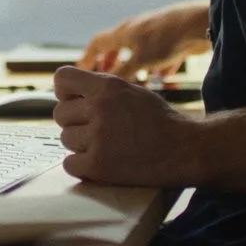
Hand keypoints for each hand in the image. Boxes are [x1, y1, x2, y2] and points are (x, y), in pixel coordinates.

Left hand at [52, 67, 198, 186]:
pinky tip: (101, 162)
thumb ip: (101, 90)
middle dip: (75, 122)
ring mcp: (98, 138)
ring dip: (80, 145)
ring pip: (65, 139)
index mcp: (107, 86)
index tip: (77, 102)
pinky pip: (69, 164)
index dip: (66, 92)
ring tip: (106, 146)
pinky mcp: (99, 165)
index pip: (61, 79)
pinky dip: (82, 166)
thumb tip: (67, 94)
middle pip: (60, 113)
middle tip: (97, 130)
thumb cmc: (160, 121)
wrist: (186, 149)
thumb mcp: (131, 92)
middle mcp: (99, 108)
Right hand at [78, 0, 211, 78]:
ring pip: (137, 49)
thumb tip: (103, 86)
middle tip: (104, 75)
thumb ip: (122, 73)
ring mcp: (154, 33)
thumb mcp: (140, 60)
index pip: (97, 43)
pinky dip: (156, 65)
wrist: (199, 24)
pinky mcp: (172, 39)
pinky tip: (161, 76)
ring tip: (132, 78)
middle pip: (116, 44)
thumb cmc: (166, 40)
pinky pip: (159, 53)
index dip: (87, 58)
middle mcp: (136, 30)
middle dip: (108, 61)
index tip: (81, 71)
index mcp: (124, 33)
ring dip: (131, 63)